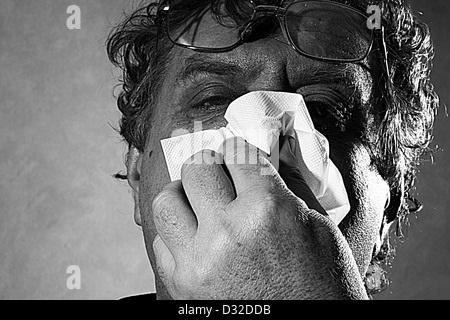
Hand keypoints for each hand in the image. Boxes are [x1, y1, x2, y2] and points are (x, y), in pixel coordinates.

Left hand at [152, 136, 367, 299]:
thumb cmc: (322, 288)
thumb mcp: (319, 229)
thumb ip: (287, 187)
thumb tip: (264, 158)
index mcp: (268, 211)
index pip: (237, 153)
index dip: (238, 149)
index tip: (238, 154)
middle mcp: (228, 232)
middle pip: (197, 167)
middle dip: (210, 163)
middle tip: (220, 171)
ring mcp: (198, 261)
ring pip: (165, 200)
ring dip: (183, 194)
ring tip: (200, 201)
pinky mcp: (182, 285)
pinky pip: (161, 240)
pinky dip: (176, 231)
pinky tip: (196, 235)